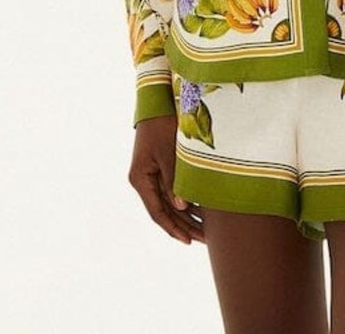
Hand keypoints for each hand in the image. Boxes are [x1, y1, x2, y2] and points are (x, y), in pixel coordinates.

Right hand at [128, 114, 205, 243]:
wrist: (156, 104)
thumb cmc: (161, 125)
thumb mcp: (168, 153)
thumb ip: (173, 180)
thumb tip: (181, 207)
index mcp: (140, 179)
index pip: (157, 212)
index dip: (173, 227)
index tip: (188, 240)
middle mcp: (143, 181)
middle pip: (164, 211)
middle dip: (183, 226)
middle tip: (204, 239)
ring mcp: (151, 175)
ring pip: (169, 203)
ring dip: (185, 216)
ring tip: (204, 231)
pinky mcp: (159, 169)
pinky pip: (171, 192)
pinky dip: (184, 202)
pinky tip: (199, 211)